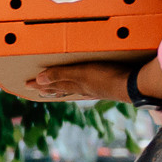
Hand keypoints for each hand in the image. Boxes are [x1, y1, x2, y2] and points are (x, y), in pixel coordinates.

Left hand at [20, 61, 136, 103]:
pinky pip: (87, 87)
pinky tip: (84, 88)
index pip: (53, 84)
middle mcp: (83, 88)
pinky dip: (80, 87)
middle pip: (61, 87)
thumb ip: (61, 74)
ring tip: (55, 88)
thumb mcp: (81, 73)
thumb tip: (39, 79)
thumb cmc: (107, 77)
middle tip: (37, 87)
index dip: (40, 84)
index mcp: (76, 84)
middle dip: (48, 86)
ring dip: (63, 87)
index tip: (26, 84)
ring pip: (74, 88)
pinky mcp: (107, 85)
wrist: (134, 86)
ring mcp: (95, 88)